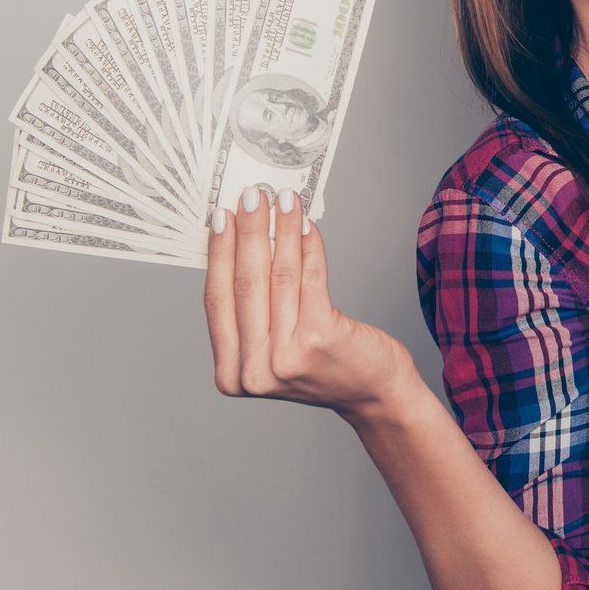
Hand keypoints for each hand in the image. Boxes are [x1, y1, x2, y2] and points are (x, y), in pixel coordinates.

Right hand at [205, 184, 414, 419]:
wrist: (372, 393)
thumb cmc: (324, 365)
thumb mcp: (273, 348)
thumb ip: (253, 313)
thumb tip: (244, 244)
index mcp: (231, 373)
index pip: (216, 301)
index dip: (218, 254)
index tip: (219, 218)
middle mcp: (254, 370)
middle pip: (245, 285)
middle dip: (247, 232)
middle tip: (251, 196)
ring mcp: (285, 357)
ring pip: (277, 277)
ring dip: (280, 230)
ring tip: (283, 200)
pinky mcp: (319, 338)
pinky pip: (309, 278)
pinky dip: (307, 246)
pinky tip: (306, 224)